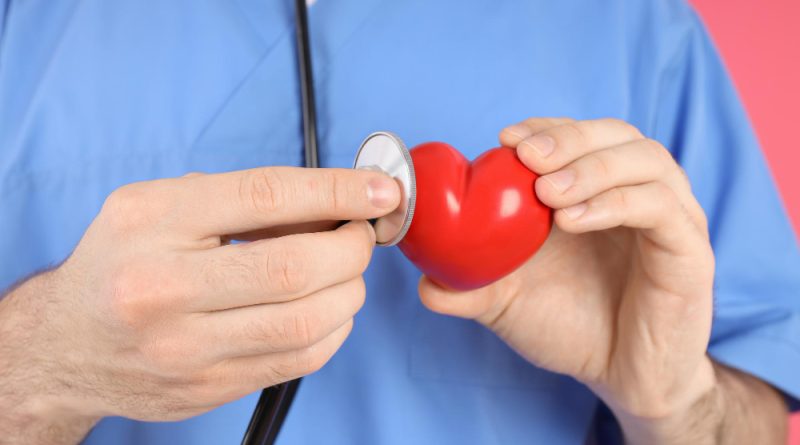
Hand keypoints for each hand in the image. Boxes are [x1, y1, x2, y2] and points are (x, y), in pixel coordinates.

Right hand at [0, 167, 399, 439]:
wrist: (67, 345)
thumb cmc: (124, 261)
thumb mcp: (160, 205)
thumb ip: (241, 198)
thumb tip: (334, 200)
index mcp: (152, 222)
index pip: (265, 197)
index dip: (336, 191)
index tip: (381, 191)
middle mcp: (163, 288)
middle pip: (296, 268)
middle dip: (351, 248)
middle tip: (360, 235)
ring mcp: (186, 348)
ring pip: (307, 321)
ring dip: (349, 291)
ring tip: (344, 271)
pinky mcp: (208, 388)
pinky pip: (299, 360)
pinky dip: (333, 329)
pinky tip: (327, 308)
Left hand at [419, 118, 715, 427]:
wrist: (622, 379)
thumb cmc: (571, 328)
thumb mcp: (510, 303)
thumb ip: (469, 287)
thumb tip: (424, 282)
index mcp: (599, 190)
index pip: (581, 135)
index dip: (546, 127)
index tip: (506, 138)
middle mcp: (640, 194)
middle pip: (617, 134)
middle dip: (568, 137)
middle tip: (526, 156)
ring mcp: (672, 219)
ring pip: (647, 161)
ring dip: (592, 167)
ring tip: (547, 193)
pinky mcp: (690, 252)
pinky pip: (662, 209)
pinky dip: (617, 203)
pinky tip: (574, 219)